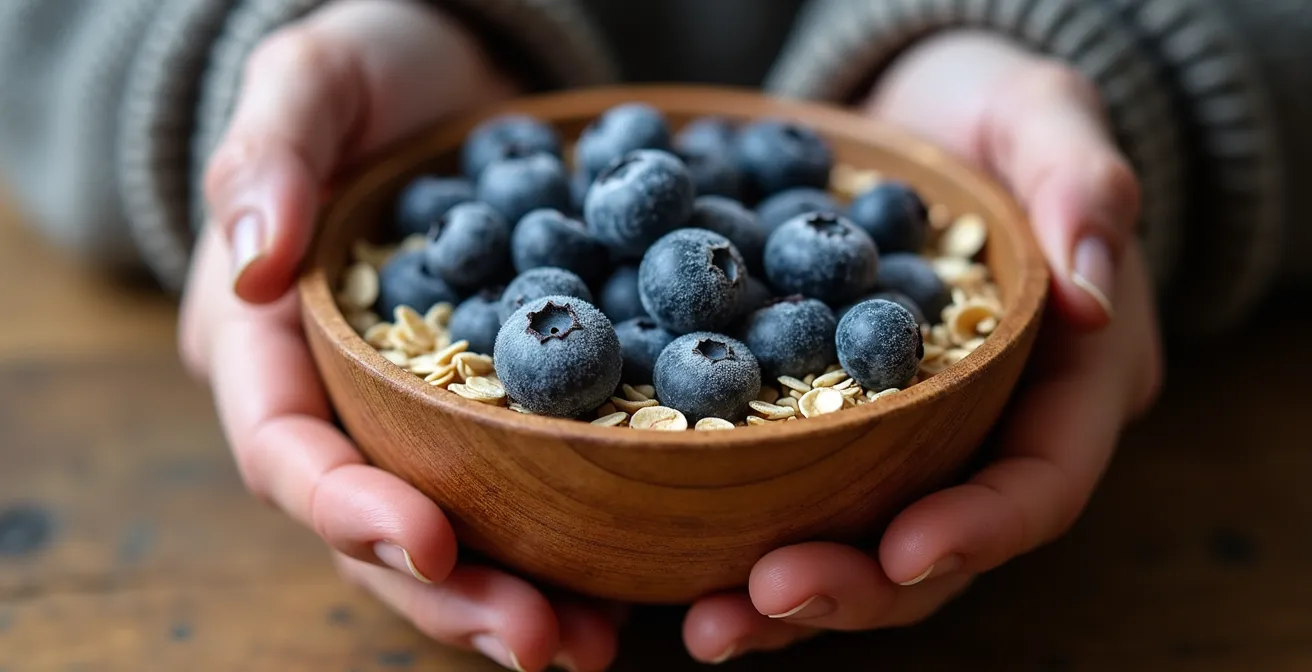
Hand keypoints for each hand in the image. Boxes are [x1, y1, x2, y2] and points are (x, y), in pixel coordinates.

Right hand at [178, 2, 619, 668]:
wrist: (454, 74)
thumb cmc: (369, 69)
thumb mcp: (313, 77)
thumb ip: (273, 156)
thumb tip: (254, 264)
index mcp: (267, 342)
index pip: (285, 447)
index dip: (344, 506)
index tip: (426, 540)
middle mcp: (338, 401)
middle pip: (370, 526)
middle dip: (448, 592)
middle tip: (538, 641)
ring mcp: (418, 414)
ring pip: (451, 533)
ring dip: (516, 596)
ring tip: (593, 645)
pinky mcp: (497, 407)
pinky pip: (524, 485)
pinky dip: (569, 539)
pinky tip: (633, 579)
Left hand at [681, 31, 1163, 661]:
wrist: (914, 115)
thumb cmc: (996, 108)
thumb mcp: (1047, 114)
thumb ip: (1082, 184)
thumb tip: (1091, 291)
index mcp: (1070, 384)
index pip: (1042, 481)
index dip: (980, 527)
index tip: (903, 551)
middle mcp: (991, 434)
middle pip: (942, 545)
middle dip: (859, 587)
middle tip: (762, 602)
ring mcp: (911, 441)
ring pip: (862, 543)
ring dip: (788, 594)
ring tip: (706, 623)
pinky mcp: (835, 426)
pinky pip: (797, 493)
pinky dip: (743, 528)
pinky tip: (674, 561)